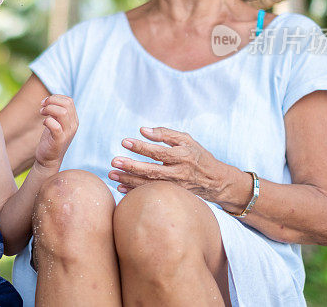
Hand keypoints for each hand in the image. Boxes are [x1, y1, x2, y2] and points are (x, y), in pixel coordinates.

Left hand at [34, 95, 78, 171]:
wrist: (48, 159)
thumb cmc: (51, 138)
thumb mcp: (56, 122)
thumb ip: (56, 111)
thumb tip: (50, 99)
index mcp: (73, 120)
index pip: (69, 101)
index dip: (56, 97)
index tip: (45, 102)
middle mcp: (73, 125)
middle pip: (67, 104)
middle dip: (52, 101)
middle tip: (42, 107)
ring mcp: (68, 133)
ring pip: (63, 112)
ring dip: (49, 109)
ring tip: (42, 113)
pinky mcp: (60, 140)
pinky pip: (56, 126)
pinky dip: (47, 121)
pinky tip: (44, 124)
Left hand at [109, 126, 230, 200]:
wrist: (214, 181)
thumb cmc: (197, 155)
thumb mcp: (186, 140)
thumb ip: (165, 134)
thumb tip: (142, 130)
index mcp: (183, 156)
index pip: (159, 152)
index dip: (142, 147)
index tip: (124, 141)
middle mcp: (179, 173)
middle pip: (152, 171)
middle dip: (131, 166)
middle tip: (114, 162)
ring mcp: (175, 187)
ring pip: (149, 184)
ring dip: (129, 180)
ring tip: (112, 174)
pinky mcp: (172, 195)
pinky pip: (151, 194)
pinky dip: (135, 191)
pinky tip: (120, 187)